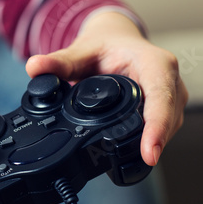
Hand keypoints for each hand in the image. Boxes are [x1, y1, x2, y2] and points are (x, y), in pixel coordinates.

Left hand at [26, 12, 187, 165]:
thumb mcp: (81, 51)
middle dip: (155, 141)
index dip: (156, 126)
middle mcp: (168, 80)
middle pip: (169, 117)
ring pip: (169, 126)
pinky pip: (162, 128)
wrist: (116, 41)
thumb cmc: (105, 45)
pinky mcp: (164, 108)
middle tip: (141, 161)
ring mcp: (169, 96)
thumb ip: (58, 62)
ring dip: (153, 142)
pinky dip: (148, 140)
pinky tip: (133, 152)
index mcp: (153, 63)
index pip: (160, 97)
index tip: (149, 151)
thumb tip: (34, 67)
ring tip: (133, 158)